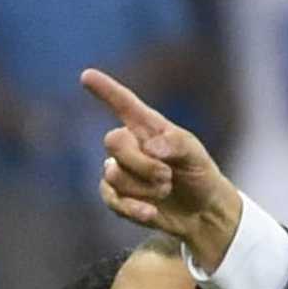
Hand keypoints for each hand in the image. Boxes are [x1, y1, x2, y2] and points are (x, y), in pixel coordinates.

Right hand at [82, 69, 242, 267]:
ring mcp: (120, 172)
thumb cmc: (198, 174)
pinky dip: (132, 207)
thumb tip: (151, 147)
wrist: (200, 212)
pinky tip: (150, 212)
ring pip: (113, 175)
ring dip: (144, 187)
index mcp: (147, 127)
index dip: (105, 90)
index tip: (87, 76)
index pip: (123, 103)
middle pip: (113, 142)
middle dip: (140, 162)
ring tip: (166, 190)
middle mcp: (129, 145)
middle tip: (167, 176)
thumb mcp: (195, 155)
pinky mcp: (117, 198)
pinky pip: (111, 200)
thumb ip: (176, 144)